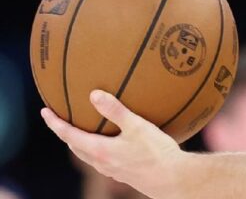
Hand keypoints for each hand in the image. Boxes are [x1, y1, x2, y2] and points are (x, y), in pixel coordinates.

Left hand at [41, 90, 186, 198]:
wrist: (172, 179)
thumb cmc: (156, 152)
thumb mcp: (137, 127)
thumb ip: (115, 111)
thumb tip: (94, 94)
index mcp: (100, 150)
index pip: (68, 135)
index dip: (54, 123)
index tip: (44, 111)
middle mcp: (101, 162)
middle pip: (75, 147)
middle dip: (65, 133)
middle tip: (60, 119)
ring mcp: (111, 170)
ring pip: (87, 155)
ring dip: (79, 142)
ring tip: (81, 129)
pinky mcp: (122, 174)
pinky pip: (101, 159)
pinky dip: (96, 148)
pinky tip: (109, 143)